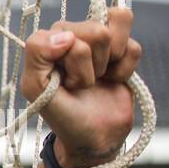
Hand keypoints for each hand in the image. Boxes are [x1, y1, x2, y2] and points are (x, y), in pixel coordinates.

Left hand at [20, 7, 141, 167]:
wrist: (92, 136)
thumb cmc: (61, 113)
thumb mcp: (35, 87)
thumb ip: (37, 54)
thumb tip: (66, 35)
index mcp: (48, 40)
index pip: (68, 33)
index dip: (72, 62)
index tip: (64, 81)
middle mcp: (72, 33)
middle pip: (97, 31)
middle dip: (91, 66)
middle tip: (82, 84)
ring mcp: (98, 41)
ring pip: (115, 32)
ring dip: (108, 64)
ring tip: (95, 79)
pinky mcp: (122, 50)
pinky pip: (133, 47)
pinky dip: (125, 70)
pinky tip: (110, 79)